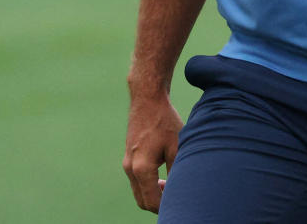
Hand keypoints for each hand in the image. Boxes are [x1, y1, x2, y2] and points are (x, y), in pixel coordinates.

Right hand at [123, 93, 182, 212]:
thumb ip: (176, 172)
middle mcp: (130, 168)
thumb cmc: (164, 122)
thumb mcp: (176, 147)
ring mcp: (127, 163)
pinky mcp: (128, 157)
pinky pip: (136, 181)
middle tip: (176, 198)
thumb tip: (178, 190)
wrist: (147, 100)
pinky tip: (162, 178)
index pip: (152, 201)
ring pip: (138, 191)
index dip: (166, 207)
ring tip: (170, 187)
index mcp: (142, 168)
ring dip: (152, 194)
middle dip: (158, 204)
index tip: (179, 204)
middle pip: (142, 200)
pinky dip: (147, 185)